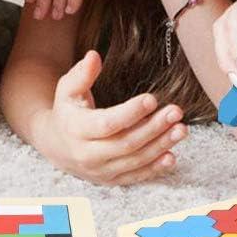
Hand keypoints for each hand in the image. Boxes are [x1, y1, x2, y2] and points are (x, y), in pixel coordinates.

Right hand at [39, 51, 186, 185]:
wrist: (55, 145)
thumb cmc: (67, 111)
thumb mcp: (68, 89)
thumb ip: (82, 73)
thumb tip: (94, 56)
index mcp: (76, 129)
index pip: (107, 123)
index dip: (131, 113)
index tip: (152, 99)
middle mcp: (87, 154)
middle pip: (126, 144)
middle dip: (154, 128)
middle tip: (176, 111)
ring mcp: (100, 171)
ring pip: (135, 161)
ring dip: (161, 146)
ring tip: (181, 129)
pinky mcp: (110, 180)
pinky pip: (135, 177)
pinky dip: (155, 169)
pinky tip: (172, 156)